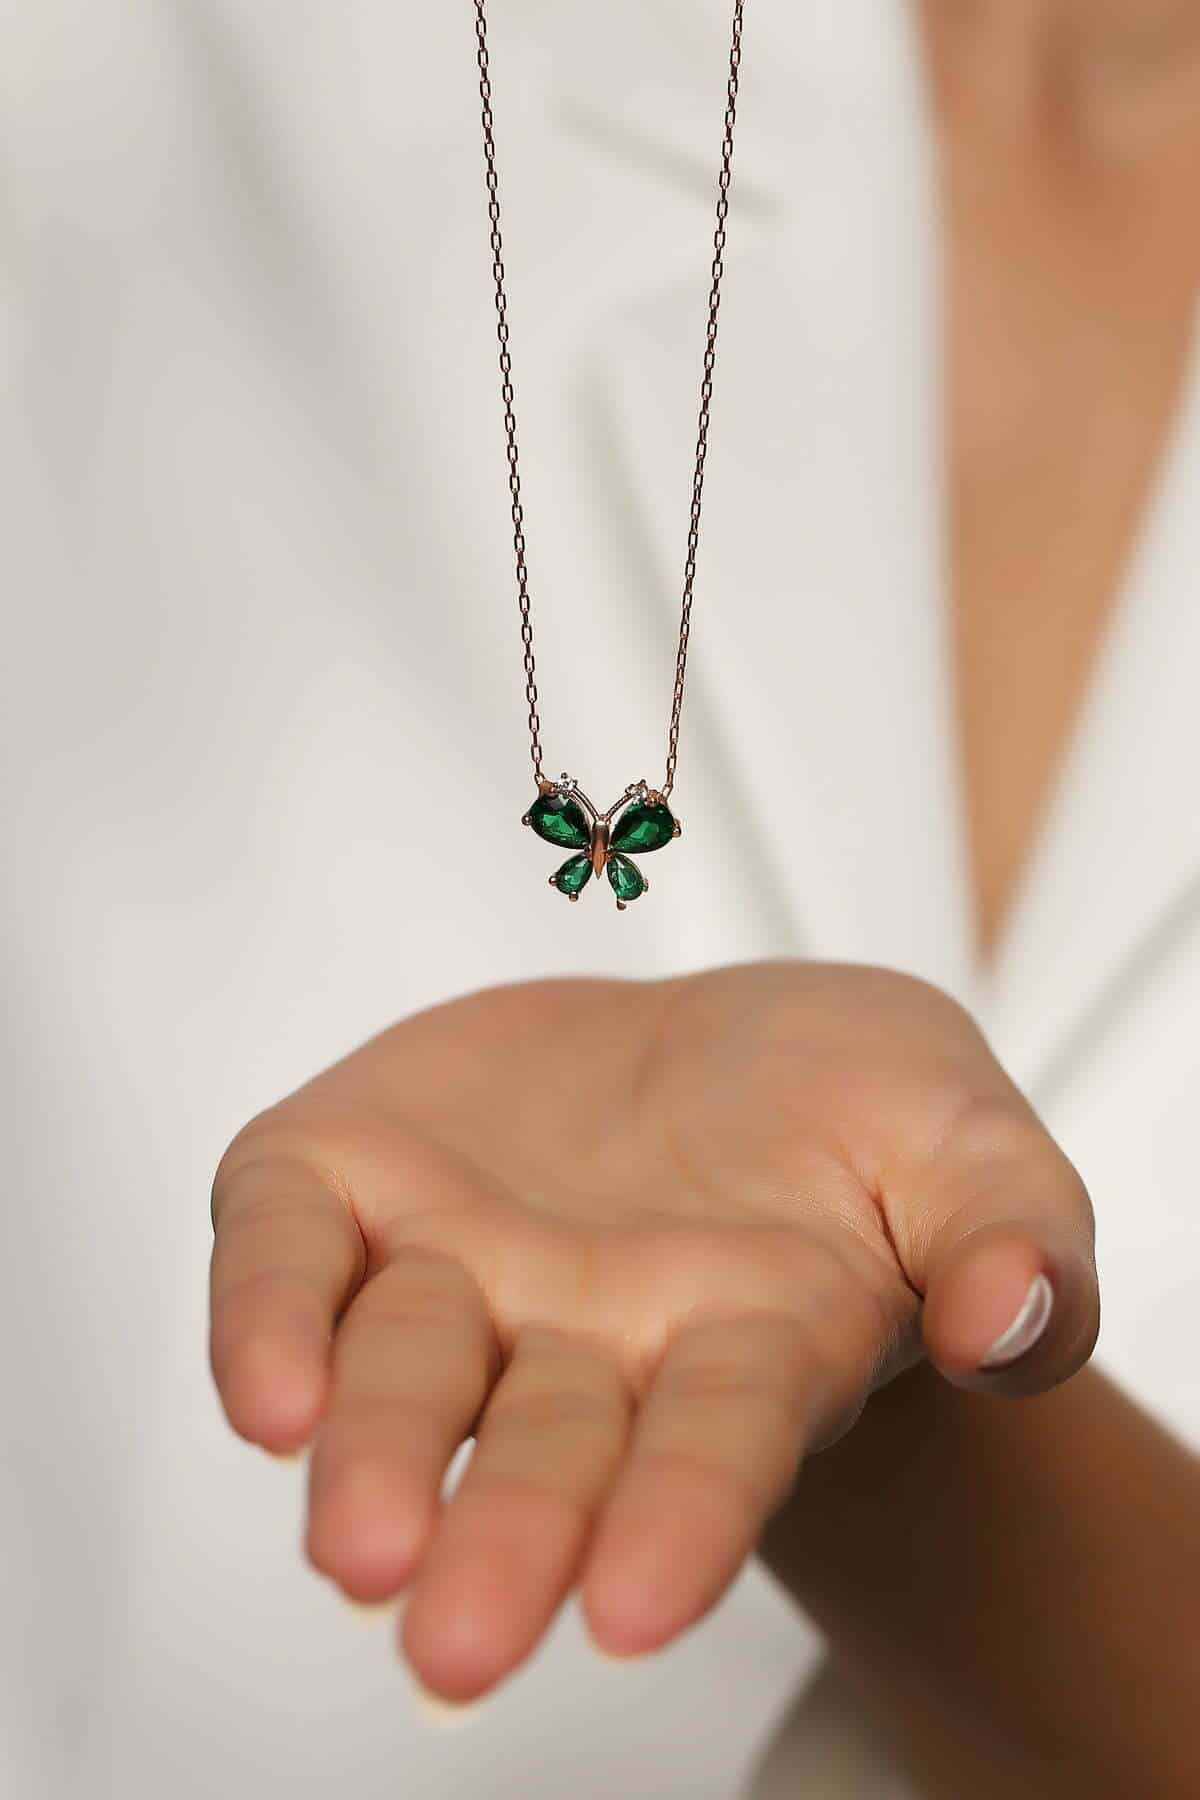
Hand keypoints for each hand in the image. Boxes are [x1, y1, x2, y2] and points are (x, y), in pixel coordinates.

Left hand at [208, 963, 1097, 1700]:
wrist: (725, 1054)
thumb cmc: (853, 1113)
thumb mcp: (964, 1136)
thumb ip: (1010, 1229)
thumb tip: (1011, 1315)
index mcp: (746, 1344)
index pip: (716, 1445)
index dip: (679, 1518)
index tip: (633, 1604)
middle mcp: (590, 1336)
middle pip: (541, 1446)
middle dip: (504, 1535)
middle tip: (455, 1636)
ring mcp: (464, 1261)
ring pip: (405, 1369)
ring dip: (376, 1453)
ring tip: (356, 1541)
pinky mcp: (357, 1178)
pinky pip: (288, 1249)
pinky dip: (261, 1311)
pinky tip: (266, 1387)